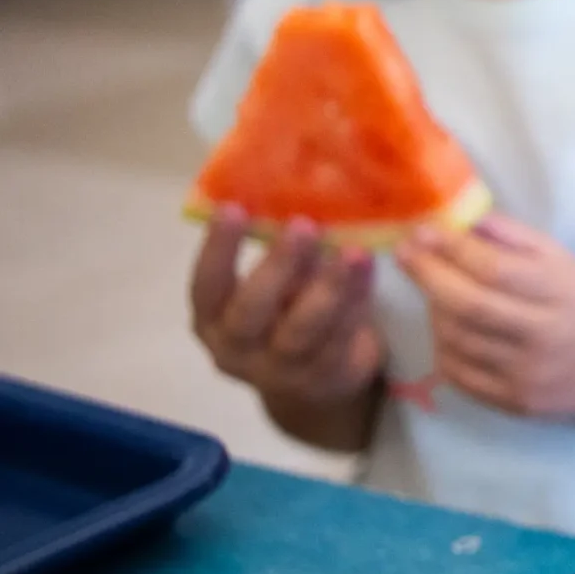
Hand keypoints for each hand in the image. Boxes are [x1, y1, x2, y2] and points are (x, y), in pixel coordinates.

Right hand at [190, 211, 384, 411]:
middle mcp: (236, 349)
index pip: (206, 285)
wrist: (313, 383)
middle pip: (251, 310)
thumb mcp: (272, 285)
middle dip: (278, 266)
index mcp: (211, 319)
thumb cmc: (285, 313)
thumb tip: (305, 189)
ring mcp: (279, 370)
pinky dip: (356, 303)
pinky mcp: (322, 378)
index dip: (217, 248)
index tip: (233, 208)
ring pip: (302, 329)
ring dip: (329, 286)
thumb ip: (280, 253)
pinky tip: (368, 274)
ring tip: (354, 250)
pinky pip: (340, 338)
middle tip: (303, 225)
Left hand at [398, 215, 574, 419]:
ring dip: (433, 309)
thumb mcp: (561, 260)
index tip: (423, 231)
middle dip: (428, 275)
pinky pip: (457, 372)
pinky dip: (442, 344)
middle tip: (405, 253)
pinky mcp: (512, 402)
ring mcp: (526, 374)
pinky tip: (446, 327)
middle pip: (469, 305)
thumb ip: (514, 236)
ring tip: (433, 289)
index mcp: (561, 293)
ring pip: (457, 338)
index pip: (496, 269)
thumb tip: (461, 219)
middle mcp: (544, 336)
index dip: (453, 249)